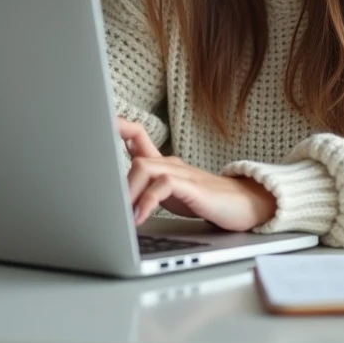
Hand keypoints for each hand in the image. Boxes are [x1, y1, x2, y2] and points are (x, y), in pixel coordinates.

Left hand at [116, 117, 277, 231]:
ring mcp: (184, 174)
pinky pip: (164, 185)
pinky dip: (147, 202)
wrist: (247, 205)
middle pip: (137, 157)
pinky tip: (140, 217)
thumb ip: (148, 186)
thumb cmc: (206, 200)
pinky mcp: (194, 188)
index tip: (96, 124)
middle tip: (107, 204)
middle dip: (116, 179)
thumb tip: (118, 193)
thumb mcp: (171, 192)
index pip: (138, 135)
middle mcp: (172, 164)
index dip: (118, 127)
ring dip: (129, 192)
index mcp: (165, 163)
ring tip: (121, 215)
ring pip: (145, 167)